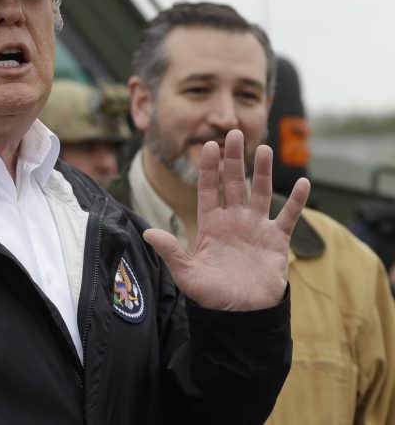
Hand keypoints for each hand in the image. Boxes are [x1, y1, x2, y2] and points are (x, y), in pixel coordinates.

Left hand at [143, 129, 310, 310]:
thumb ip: (171, 251)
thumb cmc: (212, 296)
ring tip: (263, 149)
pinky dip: (296, 201)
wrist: (241, 315)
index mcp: (210, 225)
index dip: (208, 168)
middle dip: (233, 159)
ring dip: (262, 171)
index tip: (208, 145)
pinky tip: (302, 182)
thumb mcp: (187, 274)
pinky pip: (287, 216)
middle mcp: (233, 221)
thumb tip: (147, 233)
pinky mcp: (276, 241)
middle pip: (233, 183)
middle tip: (233, 132)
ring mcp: (256, 228)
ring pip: (260, 192)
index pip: (208, 189)